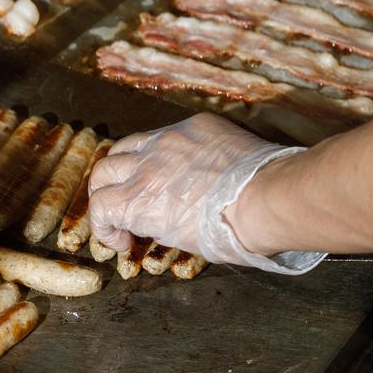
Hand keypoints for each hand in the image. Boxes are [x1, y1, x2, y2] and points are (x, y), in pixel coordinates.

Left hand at [87, 113, 324, 273]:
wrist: (265, 198)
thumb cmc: (270, 192)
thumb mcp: (245, 167)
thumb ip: (225, 174)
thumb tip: (228, 200)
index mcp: (195, 130)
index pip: (157, 142)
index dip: (150, 166)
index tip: (159, 188)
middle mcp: (166, 142)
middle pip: (122, 151)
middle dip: (119, 177)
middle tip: (127, 203)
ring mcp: (148, 167)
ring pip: (103, 173)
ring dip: (106, 197)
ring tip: (119, 224)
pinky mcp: (136, 198)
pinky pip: (102, 208)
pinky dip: (104, 227)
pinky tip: (120, 243)